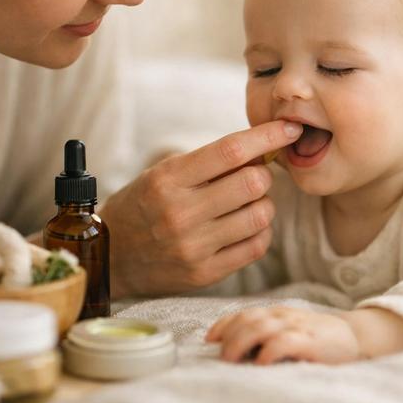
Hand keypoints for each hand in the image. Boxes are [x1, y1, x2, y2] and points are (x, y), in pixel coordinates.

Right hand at [100, 120, 301, 297]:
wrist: (111, 256)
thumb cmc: (145, 205)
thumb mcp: (165, 173)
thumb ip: (210, 161)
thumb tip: (265, 148)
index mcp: (168, 179)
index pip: (231, 151)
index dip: (268, 136)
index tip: (290, 128)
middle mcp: (180, 213)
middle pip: (252, 182)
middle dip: (263, 174)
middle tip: (254, 175)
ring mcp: (193, 246)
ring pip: (260, 215)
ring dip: (263, 204)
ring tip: (247, 203)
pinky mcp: (204, 273)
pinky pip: (256, 246)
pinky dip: (260, 231)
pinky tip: (246, 226)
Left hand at [205, 306, 360, 364]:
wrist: (356, 336)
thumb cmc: (318, 339)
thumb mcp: (290, 331)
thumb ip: (268, 335)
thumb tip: (236, 351)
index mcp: (276, 314)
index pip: (244, 313)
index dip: (224, 325)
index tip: (209, 339)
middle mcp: (283, 316)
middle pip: (247, 319)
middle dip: (229, 337)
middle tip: (220, 357)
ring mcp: (296, 326)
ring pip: (259, 327)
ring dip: (240, 343)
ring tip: (231, 361)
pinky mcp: (310, 341)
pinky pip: (284, 342)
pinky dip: (268, 351)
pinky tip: (260, 363)